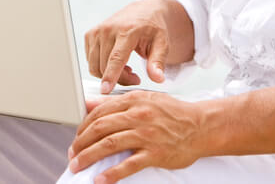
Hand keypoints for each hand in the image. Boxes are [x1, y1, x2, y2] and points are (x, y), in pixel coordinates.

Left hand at [67, 91, 206, 181]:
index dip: (83, 126)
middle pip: (100, 128)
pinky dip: (112, 173)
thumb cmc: (173, 113)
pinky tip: (100, 180)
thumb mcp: (144, 99)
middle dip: (81, 143)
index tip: (76, 137)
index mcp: (133, 101)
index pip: (99, 113)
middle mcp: (138, 116)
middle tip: (72, 154)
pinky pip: (128, 164)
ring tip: (78, 166)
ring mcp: (146, 135)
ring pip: (109, 145)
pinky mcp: (155, 153)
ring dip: (89, 156)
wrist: (201, 126)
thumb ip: (116, 103)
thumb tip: (90, 104)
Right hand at [84, 0, 191, 92]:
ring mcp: (97, 31)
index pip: (116, 57)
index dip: (111, 75)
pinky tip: (116, 62)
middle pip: (105, 65)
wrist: (144, 11)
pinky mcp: (90, 35)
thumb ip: (158, 62)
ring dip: (110, 74)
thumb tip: (158, 79)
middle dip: (120, 79)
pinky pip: (91, 61)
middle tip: (136, 78)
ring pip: (95, 65)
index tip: (105, 90)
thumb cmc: (153, 28)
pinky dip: (102, 67)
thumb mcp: (162, 43)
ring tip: (127, 69)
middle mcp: (108, 29)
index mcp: (127, 30)